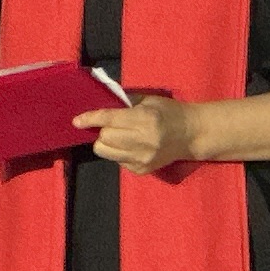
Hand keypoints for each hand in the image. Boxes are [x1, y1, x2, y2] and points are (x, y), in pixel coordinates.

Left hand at [80, 93, 201, 173]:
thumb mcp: (149, 100)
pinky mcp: (142, 170)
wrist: (192, 134)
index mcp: (145, 119)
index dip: (91, 119)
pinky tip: (131, 146)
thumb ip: (124, 102)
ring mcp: (142, 159)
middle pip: (105, 138)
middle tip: (111, 125)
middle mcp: (143, 141)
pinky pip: (117, 161)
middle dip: (102, 130)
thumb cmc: (169, 112)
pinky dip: (118, 152)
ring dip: (106, 143)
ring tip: (118, 136)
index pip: (110, 119)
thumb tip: (100, 103)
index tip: (77, 121)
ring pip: (106, 152)